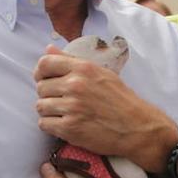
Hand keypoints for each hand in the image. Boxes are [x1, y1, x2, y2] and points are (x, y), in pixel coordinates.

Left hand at [34, 46, 174, 172]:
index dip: (41, 72)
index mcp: (83, 69)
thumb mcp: (100, 73)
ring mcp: (72, 108)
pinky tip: (65, 124)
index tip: (46, 79)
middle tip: (62, 101)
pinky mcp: (70, 129)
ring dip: (49, 111)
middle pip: (40, 87)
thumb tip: (49, 48)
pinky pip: (44, 124)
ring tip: (65, 113)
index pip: (45, 63)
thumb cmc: (121, 100)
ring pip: (40, 106)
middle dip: (48, 95)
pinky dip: (52, 126)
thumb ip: (72, 60)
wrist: (137, 127)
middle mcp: (75, 85)